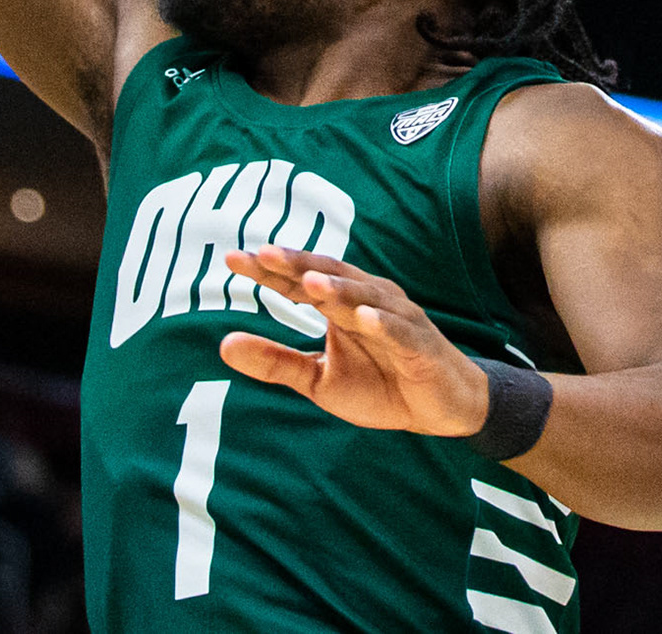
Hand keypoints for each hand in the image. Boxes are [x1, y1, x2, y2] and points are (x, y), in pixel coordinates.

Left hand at [220, 246, 493, 438]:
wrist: (438, 409)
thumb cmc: (378, 385)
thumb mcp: (318, 380)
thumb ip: (275, 362)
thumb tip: (223, 344)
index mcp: (339, 304)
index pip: (299, 281)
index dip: (268, 270)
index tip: (231, 259)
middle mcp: (366, 298)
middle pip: (328, 276)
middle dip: (296, 265)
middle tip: (263, 254)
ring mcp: (393, 317)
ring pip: (362, 296)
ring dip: (336, 288)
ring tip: (308, 283)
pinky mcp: (417, 342)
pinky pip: (397, 329)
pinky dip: (381, 321)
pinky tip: (362, 317)